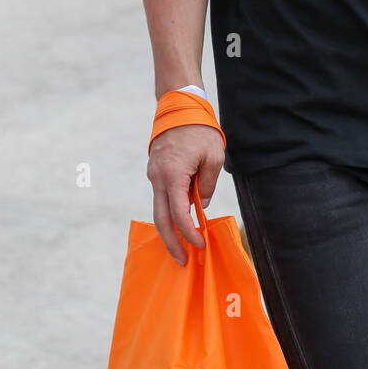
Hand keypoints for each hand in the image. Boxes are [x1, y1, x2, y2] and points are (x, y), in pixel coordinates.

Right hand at [147, 125, 225, 264]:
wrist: (179, 107)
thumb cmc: (200, 130)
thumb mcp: (214, 158)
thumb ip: (207, 185)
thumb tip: (201, 206)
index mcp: (172, 175)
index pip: (179, 214)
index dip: (189, 233)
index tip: (200, 245)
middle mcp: (158, 178)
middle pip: (161, 219)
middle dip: (171, 242)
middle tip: (182, 261)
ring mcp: (153, 175)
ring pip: (159, 209)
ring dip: (169, 229)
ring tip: (182, 247)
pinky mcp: (155, 172)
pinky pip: (161, 197)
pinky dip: (169, 212)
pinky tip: (181, 221)